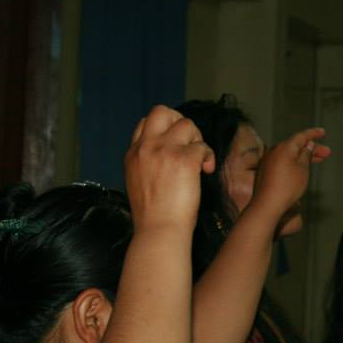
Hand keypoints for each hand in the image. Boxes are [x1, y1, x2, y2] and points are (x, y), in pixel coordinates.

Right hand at [124, 105, 214, 231]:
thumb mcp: (139, 183)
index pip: (146, 124)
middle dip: (179, 122)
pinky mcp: (184, 159)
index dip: (164, 130)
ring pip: (186, 123)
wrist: (159, 231)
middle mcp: (146, 148)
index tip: (174, 147)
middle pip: (162, 111)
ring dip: (197, 139)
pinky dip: (209, 157)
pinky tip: (207, 171)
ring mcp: (164, 151)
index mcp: (133, 154)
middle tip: (189, 145)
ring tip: (199, 161)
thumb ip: (147, 165)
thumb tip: (166, 157)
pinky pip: (203, 146)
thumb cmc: (153, 217)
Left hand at [250, 127, 330, 222]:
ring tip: (316, 160)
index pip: (302, 136)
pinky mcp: (265, 171)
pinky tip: (300, 168)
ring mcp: (268, 161)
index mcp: (284, 147)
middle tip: (325, 153)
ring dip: (303, 156)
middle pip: (295, 146)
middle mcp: (274, 151)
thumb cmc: (287, 186)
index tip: (322, 132)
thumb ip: (306, 154)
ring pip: (289, 154)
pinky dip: (293, 163)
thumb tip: (307, 145)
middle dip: (311, 149)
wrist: (268, 204)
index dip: (313, 134)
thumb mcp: (303, 169)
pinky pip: (282, 162)